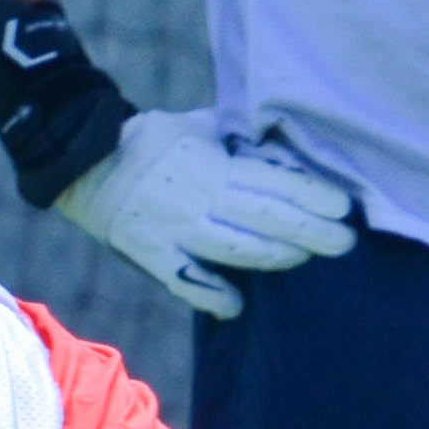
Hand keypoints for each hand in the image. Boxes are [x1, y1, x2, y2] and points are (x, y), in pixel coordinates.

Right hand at [54, 110, 361, 318]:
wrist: (83, 160)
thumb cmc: (151, 138)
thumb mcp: (197, 125)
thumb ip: (238, 139)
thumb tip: (286, 152)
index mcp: (211, 162)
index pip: (274, 182)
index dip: (312, 197)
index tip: (342, 207)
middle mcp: (197, 198)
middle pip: (266, 220)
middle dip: (311, 233)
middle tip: (344, 242)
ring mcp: (173, 229)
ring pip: (236, 250)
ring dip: (276, 257)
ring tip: (303, 257)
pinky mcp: (150, 253)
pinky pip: (186, 281)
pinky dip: (212, 294)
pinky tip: (237, 304)